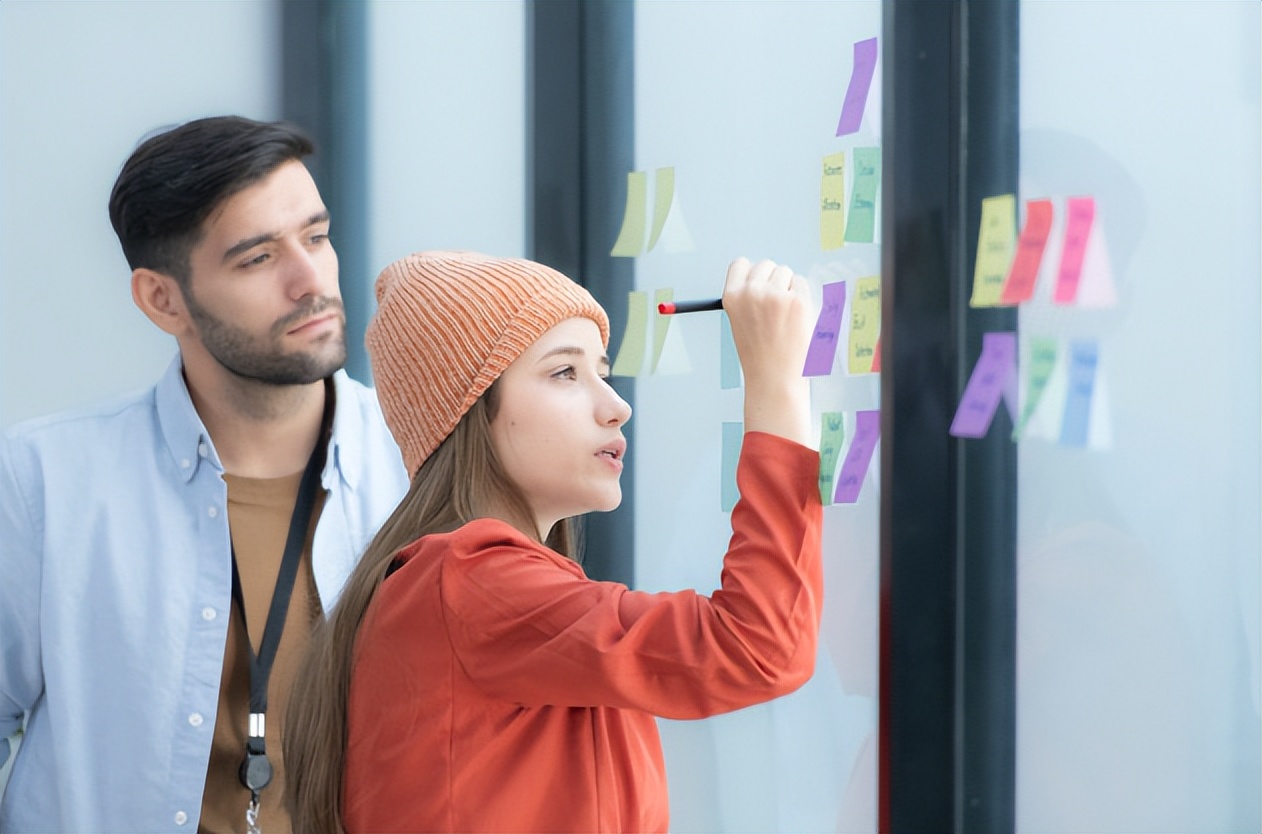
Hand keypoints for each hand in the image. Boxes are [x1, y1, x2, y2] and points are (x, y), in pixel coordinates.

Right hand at [722, 257, 813, 446]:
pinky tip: (797, 318)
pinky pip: (802, 284)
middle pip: (766, 265)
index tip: (760, 285)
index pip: (740, 264)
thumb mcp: (740, 322)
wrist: (774, 379)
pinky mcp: (797, 301)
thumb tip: (766, 276)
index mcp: (732, 297)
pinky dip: (802, 297)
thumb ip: (748, 298)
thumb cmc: (760, 355)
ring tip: (785, 316)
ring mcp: (775, 295)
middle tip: (776, 308)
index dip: (752, 274)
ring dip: (789, 288)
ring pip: (786, 273)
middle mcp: (751, 292)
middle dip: (774, 281)